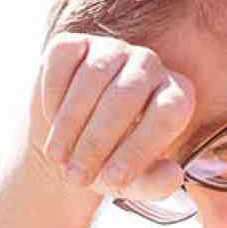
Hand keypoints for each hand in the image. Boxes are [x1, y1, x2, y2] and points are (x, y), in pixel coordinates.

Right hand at [30, 34, 196, 203]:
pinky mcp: (76, 43)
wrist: (67, 145)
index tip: (114, 180)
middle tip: (77, 176)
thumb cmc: (108, 165)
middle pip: (126, 95)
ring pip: (92, 77)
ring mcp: (112, 49)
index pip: (168, 112)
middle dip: (97, 141)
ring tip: (59, 157)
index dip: (141, 147)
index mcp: (175, 95)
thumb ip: (156, 184)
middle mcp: (149, 65)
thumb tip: (172, 176)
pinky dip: (53, 94)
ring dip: (71, 123)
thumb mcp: (132, 182)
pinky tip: (50, 120)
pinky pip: (63, 61)